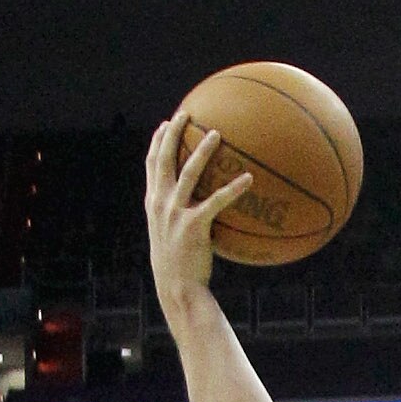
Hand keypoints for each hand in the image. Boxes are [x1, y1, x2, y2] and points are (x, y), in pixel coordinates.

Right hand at [144, 114, 252, 308]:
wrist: (177, 287)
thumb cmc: (179, 264)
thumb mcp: (171, 236)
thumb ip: (179, 216)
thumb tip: (198, 208)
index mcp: (153, 202)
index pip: (151, 164)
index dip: (157, 142)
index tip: (165, 124)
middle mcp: (160, 202)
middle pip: (164, 158)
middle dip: (173, 133)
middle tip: (187, 114)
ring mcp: (175, 212)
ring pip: (189, 172)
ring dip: (202, 150)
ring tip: (217, 134)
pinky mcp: (194, 225)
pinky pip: (217, 201)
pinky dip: (233, 188)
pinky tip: (249, 179)